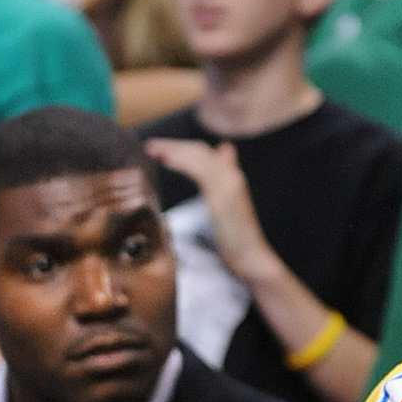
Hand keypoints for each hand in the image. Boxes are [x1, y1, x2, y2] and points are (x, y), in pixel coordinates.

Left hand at [144, 137, 278, 284]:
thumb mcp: (225, 207)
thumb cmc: (235, 238)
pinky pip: (201, 171)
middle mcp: (232, 175)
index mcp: (231, 177)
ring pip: (199, 156)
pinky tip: (167, 160)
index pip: (204, 153)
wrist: (251, 257)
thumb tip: (219, 157)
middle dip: (173, 144)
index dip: (182, 147)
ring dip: (174, 149)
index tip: (159, 148)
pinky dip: (182, 162)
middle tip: (150, 145)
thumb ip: (218, 184)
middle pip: (200, 150)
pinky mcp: (223, 196)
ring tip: (152, 149)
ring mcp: (229, 184)